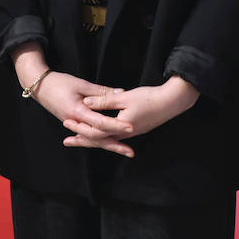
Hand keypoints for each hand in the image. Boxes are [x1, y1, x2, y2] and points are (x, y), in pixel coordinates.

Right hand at [10, 44, 133, 154]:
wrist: (39, 86)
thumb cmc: (59, 82)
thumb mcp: (81, 84)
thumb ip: (101, 92)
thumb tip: (120, 93)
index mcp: (77, 112)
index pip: (100, 122)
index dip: (116, 125)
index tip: (130, 127)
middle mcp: (75, 122)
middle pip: (97, 138)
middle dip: (115, 145)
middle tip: (131, 152)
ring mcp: (73, 124)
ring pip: (93, 138)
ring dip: (109, 145)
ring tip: (124, 150)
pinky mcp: (72, 123)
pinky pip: (87, 134)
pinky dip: (97, 140)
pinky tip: (108, 144)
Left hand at [63, 76, 200, 157]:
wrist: (171, 102)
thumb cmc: (149, 98)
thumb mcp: (124, 97)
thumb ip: (104, 101)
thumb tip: (85, 102)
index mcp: (120, 127)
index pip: (95, 132)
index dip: (80, 129)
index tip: (67, 124)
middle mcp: (125, 134)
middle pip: (99, 141)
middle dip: (82, 140)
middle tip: (66, 141)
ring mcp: (131, 133)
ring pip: (106, 139)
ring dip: (92, 139)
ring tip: (78, 138)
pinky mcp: (135, 129)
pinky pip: (114, 136)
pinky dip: (103, 136)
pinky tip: (99, 134)